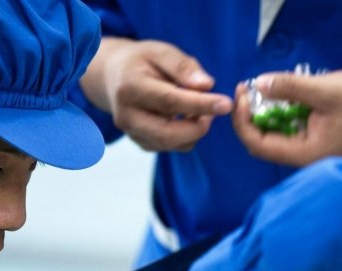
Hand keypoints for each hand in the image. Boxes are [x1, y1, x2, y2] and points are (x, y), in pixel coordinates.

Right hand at [81, 38, 232, 151]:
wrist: (115, 77)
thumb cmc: (142, 62)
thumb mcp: (161, 52)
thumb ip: (183, 67)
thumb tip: (207, 85)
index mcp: (130, 88)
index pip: (170, 102)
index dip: (201, 104)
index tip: (226, 104)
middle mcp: (126, 116)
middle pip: (168, 133)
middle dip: (198, 126)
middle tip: (216, 110)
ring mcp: (131, 133)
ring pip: (171, 143)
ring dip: (194, 130)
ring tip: (200, 109)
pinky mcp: (140, 142)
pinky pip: (170, 147)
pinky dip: (186, 135)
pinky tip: (188, 117)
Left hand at [232, 66, 341, 166]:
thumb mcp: (326, 91)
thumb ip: (290, 88)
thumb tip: (260, 83)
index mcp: (303, 154)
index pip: (257, 143)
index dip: (242, 119)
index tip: (242, 93)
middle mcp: (305, 157)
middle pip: (264, 139)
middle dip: (253, 113)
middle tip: (251, 86)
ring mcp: (314, 150)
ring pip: (279, 132)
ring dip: (270, 109)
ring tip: (270, 85)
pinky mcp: (322, 140)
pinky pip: (294, 128)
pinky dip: (287, 110)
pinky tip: (291, 93)